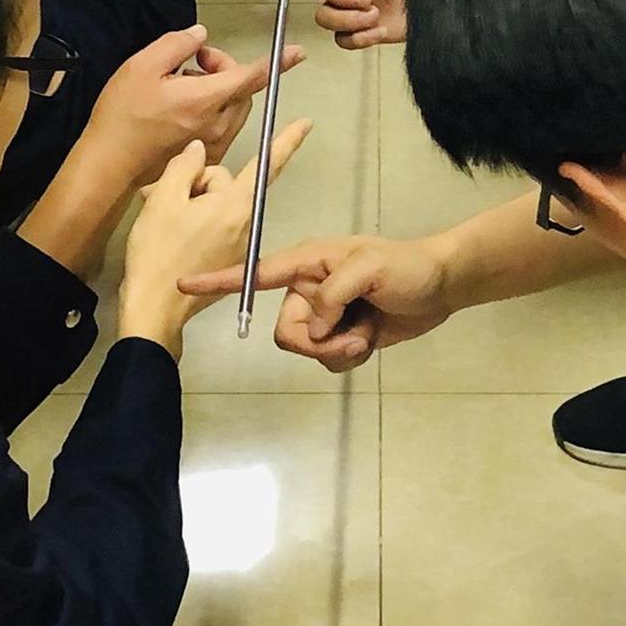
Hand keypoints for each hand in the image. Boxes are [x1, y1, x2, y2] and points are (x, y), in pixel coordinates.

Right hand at [86, 25, 284, 187]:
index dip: (277, 62)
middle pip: (243, 90)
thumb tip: (202, 37)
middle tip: (196, 61)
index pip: (252, 76)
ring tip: (184, 83)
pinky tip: (184, 107)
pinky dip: (215, 109)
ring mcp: (214, 144)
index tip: (298, 52)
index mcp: (206, 100)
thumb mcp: (142, 66)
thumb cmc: (123, 114)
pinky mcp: (205, 156)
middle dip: (227, 69)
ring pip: (235, 108)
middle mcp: (218, 124)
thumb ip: (177, 45)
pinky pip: (224, 126)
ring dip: (221, 89)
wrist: (109, 163)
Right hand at [119, 122, 310, 354]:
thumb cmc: (158, 251)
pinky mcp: (224, 257)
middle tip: (157, 193)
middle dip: (193, 182)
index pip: (265, 164)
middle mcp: (242, 222)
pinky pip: (213, 224)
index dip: (286, 141)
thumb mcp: (163, 200)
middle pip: (223, 182)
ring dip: (187, 200)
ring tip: (154, 210)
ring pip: (214, 203)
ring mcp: (235, 242)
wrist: (154, 308)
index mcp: (234, 204)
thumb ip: (184, 167)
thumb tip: (199, 150)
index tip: (307, 123)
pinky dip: (192, 220)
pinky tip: (165, 228)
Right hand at [179, 230, 456, 371]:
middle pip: (285, 331)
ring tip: (367, 332)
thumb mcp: (371, 268)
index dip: (220, 280)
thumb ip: (333, 294)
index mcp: (307, 264)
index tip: (184, 284)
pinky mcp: (340, 337)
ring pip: (306, 350)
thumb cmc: (406, 267)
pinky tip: (370, 340)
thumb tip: (312, 326)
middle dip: (317, 340)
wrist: (441, 287)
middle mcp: (307, 291)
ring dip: (339, 349)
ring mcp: (324, 316)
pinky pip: (327, 361)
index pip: (256, 273)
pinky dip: (349, 357)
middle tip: (353, 332)